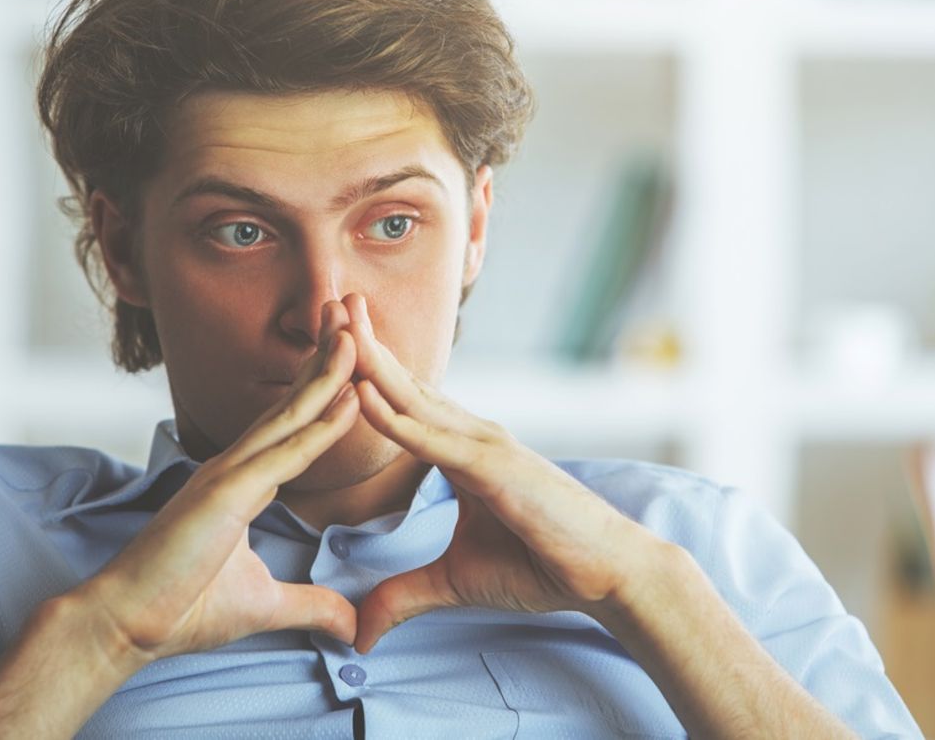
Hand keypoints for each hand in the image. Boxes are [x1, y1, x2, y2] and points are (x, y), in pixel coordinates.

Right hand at [76, 306, 361, 662]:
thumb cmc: (181, 608)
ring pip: (290, 417)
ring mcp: (227, 475)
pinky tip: (349, 401)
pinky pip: (283, 456)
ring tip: (357, 335)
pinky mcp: (224, 495)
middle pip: (292, 404)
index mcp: (241, 481)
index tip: (354, 358)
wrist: (124, 625)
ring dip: (328, 375)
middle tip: (357, 317)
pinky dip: (319, 427)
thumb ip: (311, 606)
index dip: (322, 390)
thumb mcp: (264, 605)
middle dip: (326, 361)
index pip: (291, 426)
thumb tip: (351, 627)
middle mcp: (234, 466)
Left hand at [336, 293, 654, 653]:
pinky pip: (434, 440)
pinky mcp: (496, 469)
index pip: (403, 402)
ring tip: (334, 326)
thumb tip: (359, 630)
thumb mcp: (452, 582)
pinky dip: (396, 417)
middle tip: (327, 303)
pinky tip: (363, 394)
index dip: (365, 371)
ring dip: (370, 362)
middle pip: (403, 383)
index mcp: (461, 450)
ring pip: (413, 399)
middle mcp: (472, 435)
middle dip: (363, 344)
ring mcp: (485, 446)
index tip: (327, 341)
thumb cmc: (541, 564)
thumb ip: (403, 595)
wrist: (608, 575)